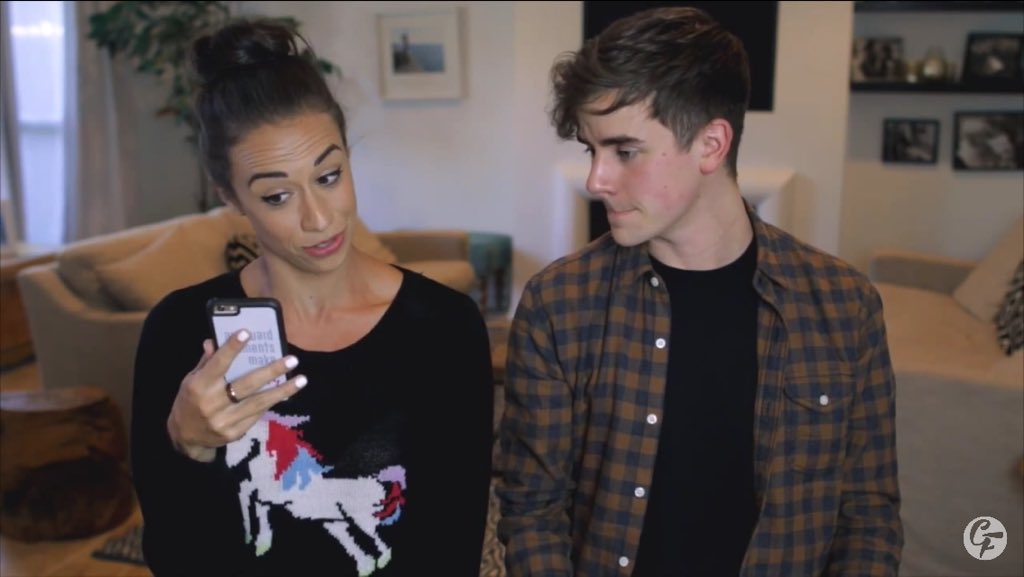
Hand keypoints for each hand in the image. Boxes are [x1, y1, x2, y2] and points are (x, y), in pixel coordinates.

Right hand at [166, 330, 306, 461]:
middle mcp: (212, 404)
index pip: (218, 364)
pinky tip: (286, 393)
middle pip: (246, 385)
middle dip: (271, 371)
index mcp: (198, 386)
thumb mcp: (191, 380)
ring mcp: (224, 421)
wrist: (185, 437)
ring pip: (258, 403)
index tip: (248, 333)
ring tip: (302, 379)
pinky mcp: (234, 433)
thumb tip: (214, 340)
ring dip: (283, 391)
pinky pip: (257, 415)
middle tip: (292, 359)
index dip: (232, 349)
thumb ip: (206, 362)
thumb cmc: (190, 400)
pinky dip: (271, 403)